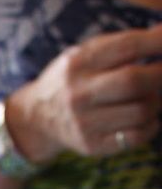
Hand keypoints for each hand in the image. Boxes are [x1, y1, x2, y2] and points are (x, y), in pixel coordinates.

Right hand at [7, 22, 161, 162]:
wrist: (38, 118)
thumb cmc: (74, 79)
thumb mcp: (88, 53)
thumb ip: (124, 43)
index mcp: (79, 63)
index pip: (127, 47)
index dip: (158, 42)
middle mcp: (79, 94)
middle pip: (133, 81)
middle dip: (161, 74)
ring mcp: (84, 123)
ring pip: (140, 111)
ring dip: (157, 102)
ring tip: (153, 97)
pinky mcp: (92, 145)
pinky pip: (135, 137)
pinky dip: (151, 126)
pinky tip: (149, 118)